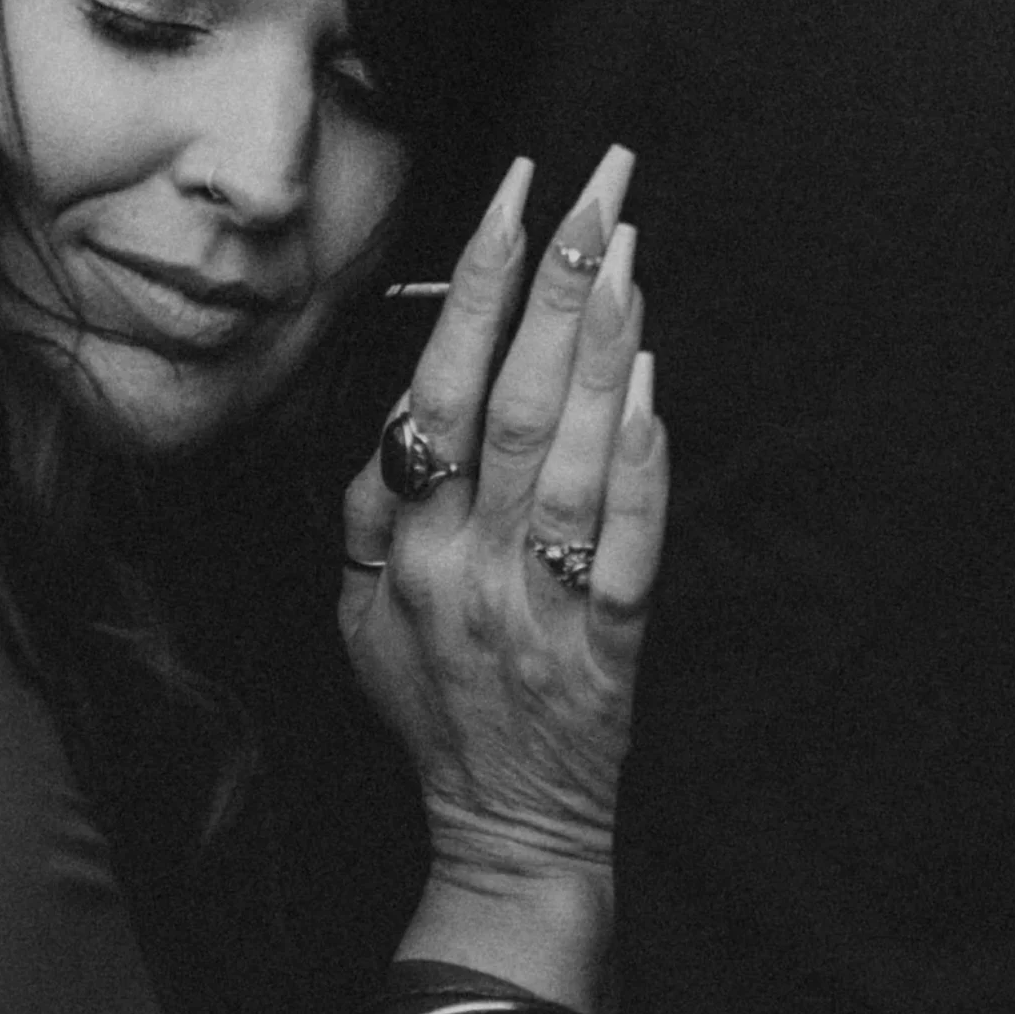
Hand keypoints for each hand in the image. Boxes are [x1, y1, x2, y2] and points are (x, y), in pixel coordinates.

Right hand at [339, 148, 666, 997]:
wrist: (504, 828)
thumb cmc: (431, 698)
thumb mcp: (361, 606)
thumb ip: (375, 502)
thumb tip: (410, 396)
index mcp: (406, 545)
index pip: (440, 390)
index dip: (477, 288)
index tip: (513, 195)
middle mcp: (470, 563)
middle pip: (518, 400)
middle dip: (557, 281)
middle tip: (599, 185)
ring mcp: (543, 603)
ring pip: (577, 456)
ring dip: (605, 343)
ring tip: (628, 248)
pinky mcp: (612, 643)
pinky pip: (630, 537)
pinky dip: (644, 456)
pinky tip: (653, 378)